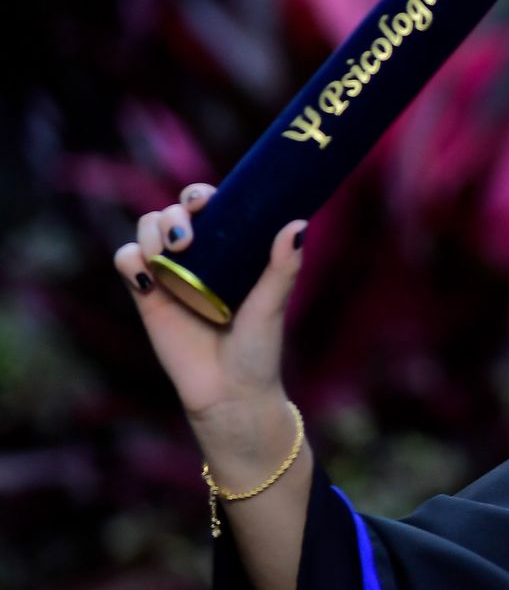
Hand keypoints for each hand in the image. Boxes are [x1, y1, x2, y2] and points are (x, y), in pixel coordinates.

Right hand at [112, 184, 308, 426]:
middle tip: (187, 239)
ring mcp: (170, 275)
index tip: (205, 201)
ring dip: (150, 230)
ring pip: (145, 230)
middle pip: (171, 213)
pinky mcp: (146, 297)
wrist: (230, 394)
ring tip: (167, 252)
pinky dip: (130, 259)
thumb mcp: (273, 305)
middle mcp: (199, 258)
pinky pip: (127, 262)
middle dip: (174, 213)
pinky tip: (147, 276)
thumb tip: (299, 223)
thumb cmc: (259, 349)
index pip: (210, 208)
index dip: (201, 195)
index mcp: (231, 251)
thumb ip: (283, 267)